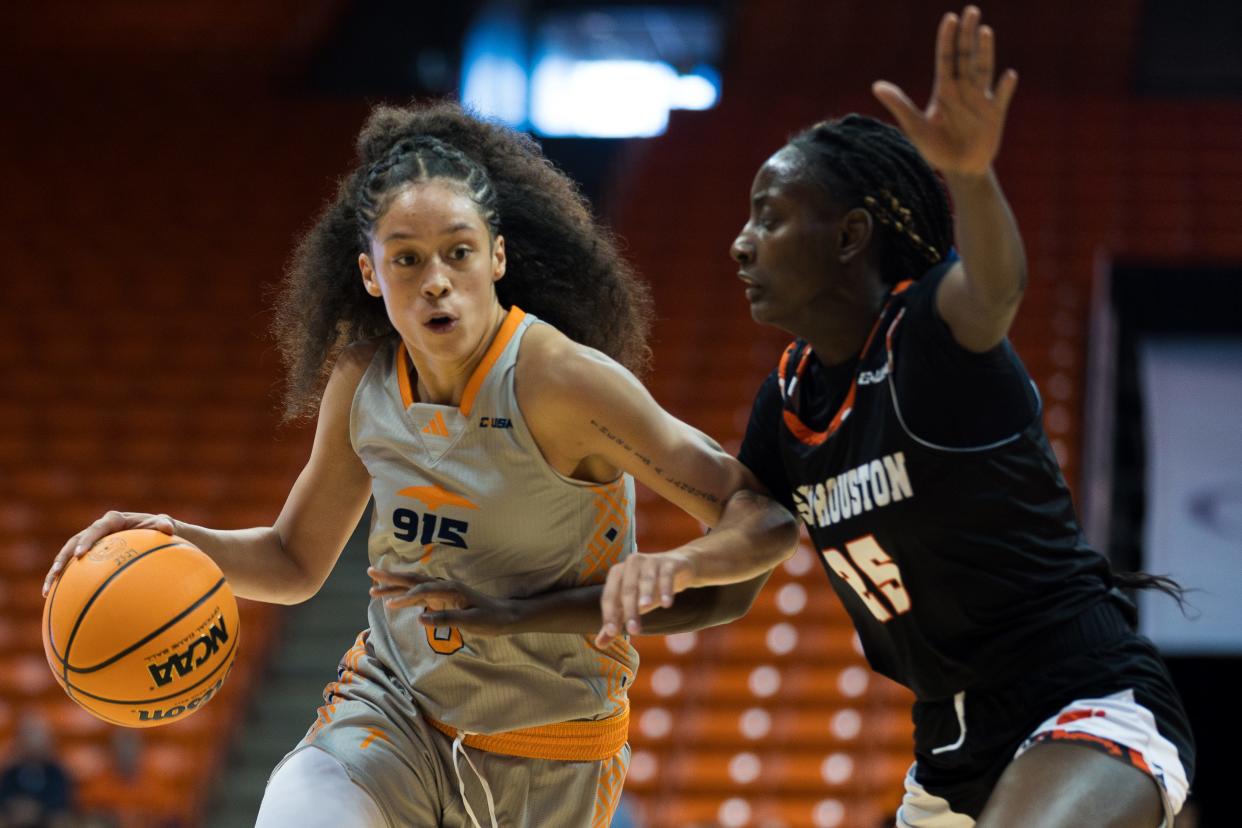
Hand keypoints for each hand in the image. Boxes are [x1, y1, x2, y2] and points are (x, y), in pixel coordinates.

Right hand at [43, 511, 177, 596]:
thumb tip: (167, 527)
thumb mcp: (165, 526)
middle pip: (75, 542)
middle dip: (64, 557)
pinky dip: (62, 582)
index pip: (98, 528)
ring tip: (47, 589)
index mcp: (114, 520)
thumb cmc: (161, 530)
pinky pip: (73, 570)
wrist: (158, 537)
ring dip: (56, 571)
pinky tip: (51, 598)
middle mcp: (99, 530)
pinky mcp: (89, 557)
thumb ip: (164, 524)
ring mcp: (92, 544)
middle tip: (58, 572)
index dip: (87, 539)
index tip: (81, 554)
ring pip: (67, 556)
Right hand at [367, 568, 521, 635]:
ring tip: (374, 585)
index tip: (388, 603)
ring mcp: (443, 590)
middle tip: (370, 572)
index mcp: (450, 589)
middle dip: (391, 577)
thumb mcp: (471, 621)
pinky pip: (420, 592)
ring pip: (414, 585)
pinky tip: (396, 595)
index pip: (422, 591)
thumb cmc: (490, 619)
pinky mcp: (443, 597)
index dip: (404, 597)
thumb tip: (421, 618)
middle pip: (413, 580)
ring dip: (395, 584)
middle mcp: (445, 586)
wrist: (505, 615)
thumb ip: (447, 618)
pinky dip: (405, 592)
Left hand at [595, 550, 693, 647]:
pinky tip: (666, 604)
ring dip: (645, 593)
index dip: (610, 614)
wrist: (678, 568)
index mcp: (617, 574)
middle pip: (627, 590)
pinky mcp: (669, 563)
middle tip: (634, 631)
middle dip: (630, 610)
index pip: (609, 596)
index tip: (612, 633)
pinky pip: (666, 575)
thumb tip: (599, 644)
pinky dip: (666, 589)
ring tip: (645, 607)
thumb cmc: (649, 588)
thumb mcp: (633, 604)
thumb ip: (617, 621)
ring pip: (645, 579)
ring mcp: (650, 561)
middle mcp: (631, 564)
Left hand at [872, 6, 1017, 177]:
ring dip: (985, 51)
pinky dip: (1004, 87)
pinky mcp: (995, 114)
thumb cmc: (936, 149)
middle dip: (968, 34)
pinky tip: (1007, 76)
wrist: (959, 170)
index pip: (946, 59)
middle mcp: (964, 89)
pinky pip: (1001, 97)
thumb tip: (876, 85)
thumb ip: (899, 105)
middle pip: (966, 56)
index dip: (947, 39)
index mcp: (945, 90)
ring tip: (985, 31)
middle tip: (971, 10)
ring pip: (983, 69)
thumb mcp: (915, 128)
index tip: (950, 18)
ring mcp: (981, 100)